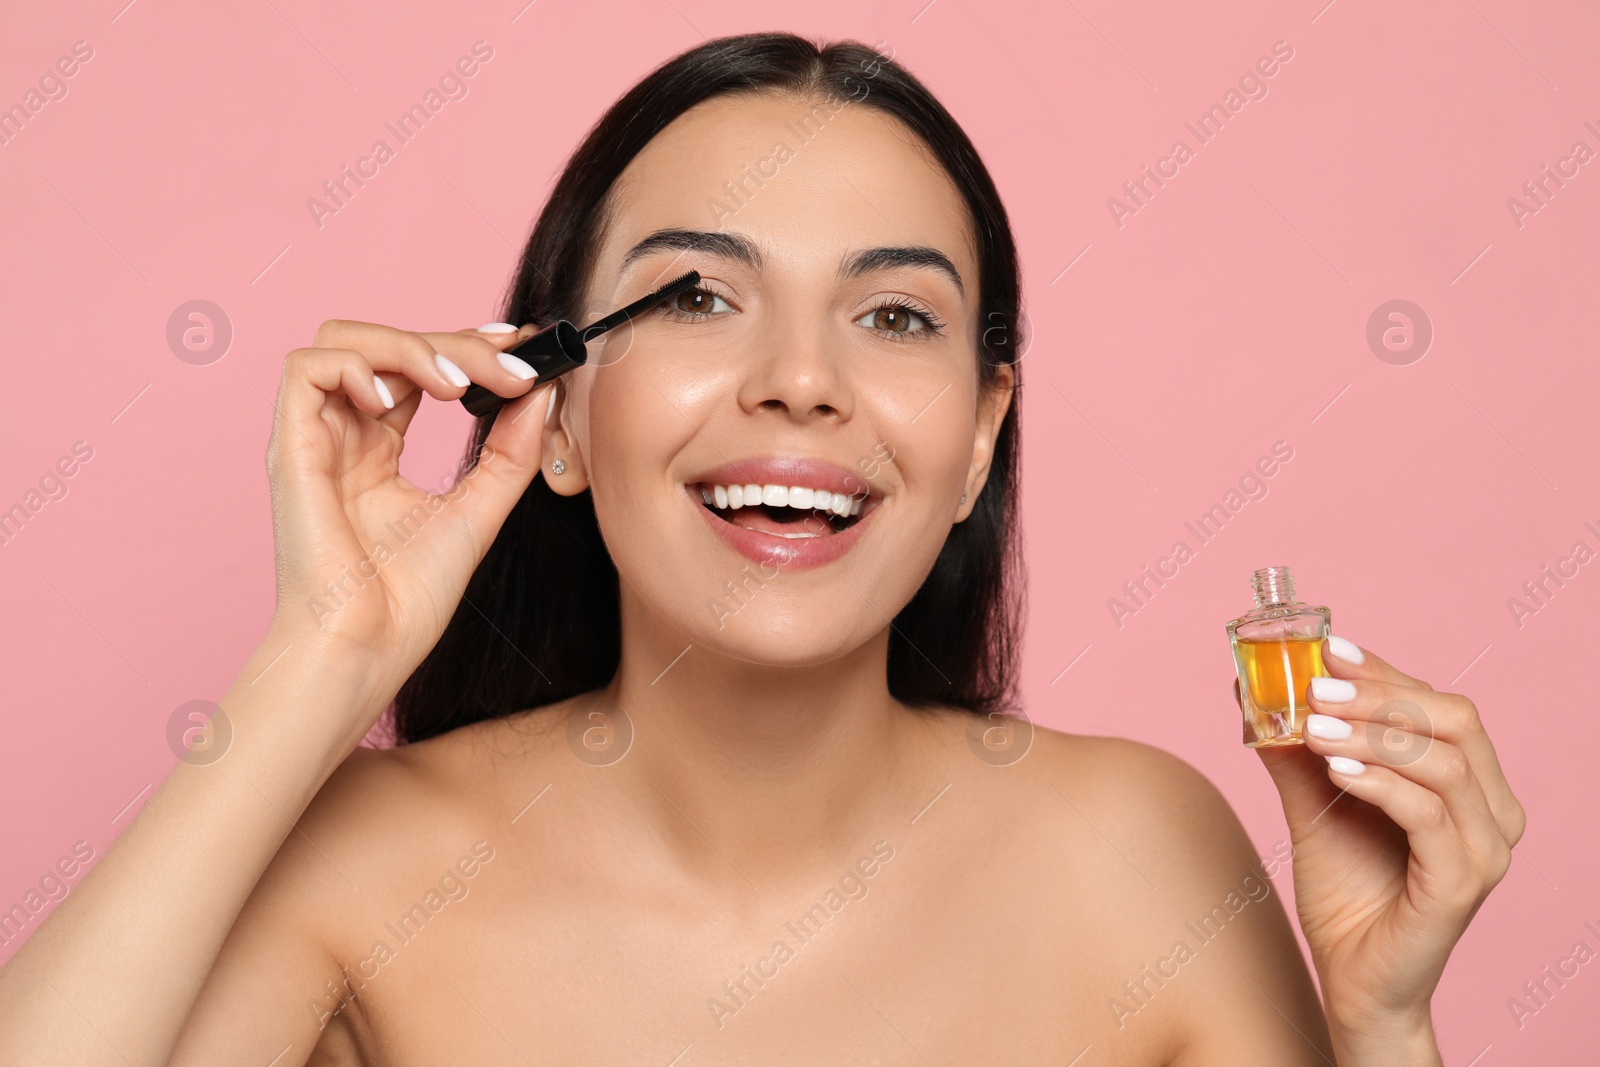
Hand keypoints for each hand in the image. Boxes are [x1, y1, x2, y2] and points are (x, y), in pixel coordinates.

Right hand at [264, 319, 554, 713]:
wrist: (368, 647)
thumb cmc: (409, 598)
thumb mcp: (480, 509)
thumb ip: (510, 450)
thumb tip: (541, 391)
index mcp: (378, 448)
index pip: (416, 369)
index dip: (463, 345)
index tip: (520, 346)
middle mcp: (343, 435)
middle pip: (389, 346)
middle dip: (456, 345)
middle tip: (512, 368)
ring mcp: (314, 438)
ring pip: (343, 341)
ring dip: (410, 346)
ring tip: (459, 386)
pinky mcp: (291, 447)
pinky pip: (305, 369)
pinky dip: (357, 367)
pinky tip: (397, 402)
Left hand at [1245, 639, 1524, 1047]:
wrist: (1353, 978)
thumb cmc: (1346, 890)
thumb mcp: (1314, 804)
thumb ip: (1294, 750)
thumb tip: (1249, 689)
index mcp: (1469, 783)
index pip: (1438, 704)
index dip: (1383, 671)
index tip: (1327, 647)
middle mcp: (1492, 810)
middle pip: (1454, 720)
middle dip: (1379, 694)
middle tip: (1313, 687)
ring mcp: (1486, 848)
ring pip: (1445, 761)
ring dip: (1371, 734)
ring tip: (1309, 728)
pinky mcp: (1462, 884)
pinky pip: (1430, 815)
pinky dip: (1380, 781)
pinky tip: (1335, 769)